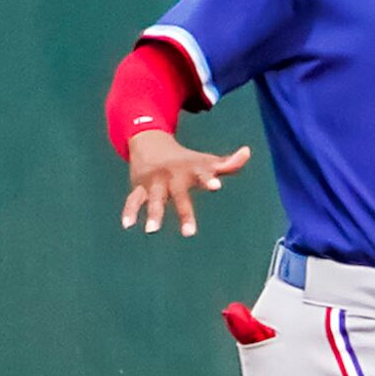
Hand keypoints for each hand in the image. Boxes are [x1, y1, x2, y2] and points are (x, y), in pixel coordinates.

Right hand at [122, 131, 250, 236]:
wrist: (150, 142)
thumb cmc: (185, 159)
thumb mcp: (206, 160)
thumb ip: (227, 163)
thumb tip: (247, 153)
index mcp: (192, 170)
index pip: (203, 174)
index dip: (209, 179)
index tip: (216, 186)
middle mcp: (173, 176)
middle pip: (179, 195)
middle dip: (184, 213)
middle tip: (189, 233)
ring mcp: (155, 182)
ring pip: (154, 199)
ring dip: (153, 213)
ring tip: (152, 231)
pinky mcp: (140, 187)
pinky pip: (133, 200)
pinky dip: (129, 211)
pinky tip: (127, 225)